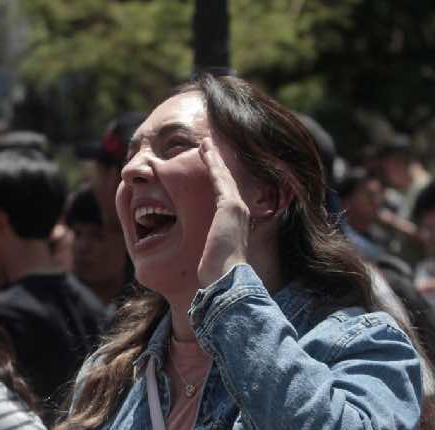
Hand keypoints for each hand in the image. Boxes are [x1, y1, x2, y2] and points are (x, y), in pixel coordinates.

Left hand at [196, 136, 251, 286]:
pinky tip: (205, 149)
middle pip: (227, 182)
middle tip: (207, 148)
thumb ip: (204, 248)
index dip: (216, 180)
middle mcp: (239, 213)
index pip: (223, 196)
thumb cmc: (214, 276)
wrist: (225, 281)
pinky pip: (219, 178)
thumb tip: (195, 255)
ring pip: (223, 176)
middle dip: (218, 164)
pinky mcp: (230, 206)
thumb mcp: (208, 256)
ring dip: (214, 158)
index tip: (208, 169)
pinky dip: (213, 162)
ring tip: (205, 144)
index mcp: (233, 224)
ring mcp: (237, 208)